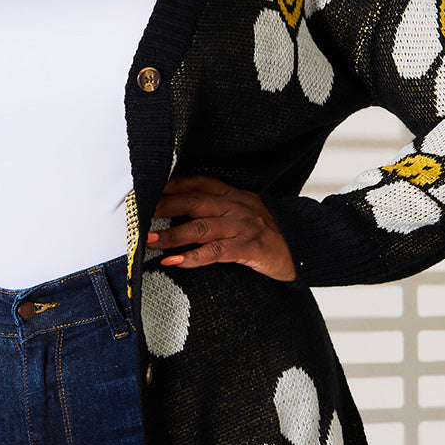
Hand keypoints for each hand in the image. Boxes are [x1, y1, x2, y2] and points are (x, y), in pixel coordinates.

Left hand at [148, 175, 295, 281]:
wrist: (306, 248)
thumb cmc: (272, 234)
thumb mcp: (247, 213)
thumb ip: (221, 210)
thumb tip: (186, 214)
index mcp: (234, 196)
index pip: (198, 182)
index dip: (172, 183)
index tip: (148, 186)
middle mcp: (235, 206)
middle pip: (193, 201)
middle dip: (162, 206)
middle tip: (138, 212)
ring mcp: (242, 226)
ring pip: (199, 227)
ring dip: (170, 234)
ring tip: (148, 241)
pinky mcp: (248, 248)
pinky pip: (215, 252)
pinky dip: (192, 257)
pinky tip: (174, 262)